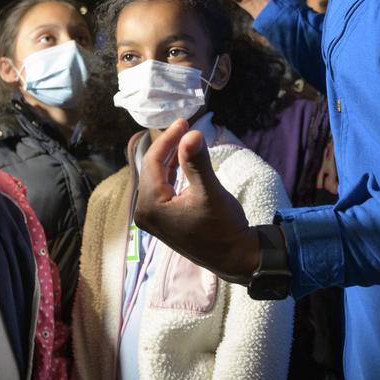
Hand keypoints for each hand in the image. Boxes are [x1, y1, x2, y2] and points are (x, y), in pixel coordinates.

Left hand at [134, 119, 260, 280]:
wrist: (234, 257)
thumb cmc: (223, 227)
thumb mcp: (210, 192)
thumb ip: (197, 162)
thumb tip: (191, 133)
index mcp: (151, 206)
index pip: (153, 163)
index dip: (168, 139)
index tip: (183, 121)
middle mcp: (145, 212)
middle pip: (152, 169)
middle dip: (168, 147)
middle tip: (184, 126)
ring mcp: (152, 218)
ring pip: (157, 178)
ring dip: (171, 158)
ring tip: (186, 140)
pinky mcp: (162, 219)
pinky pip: (162, 188)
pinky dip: (172, 173)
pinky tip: (183, 161)